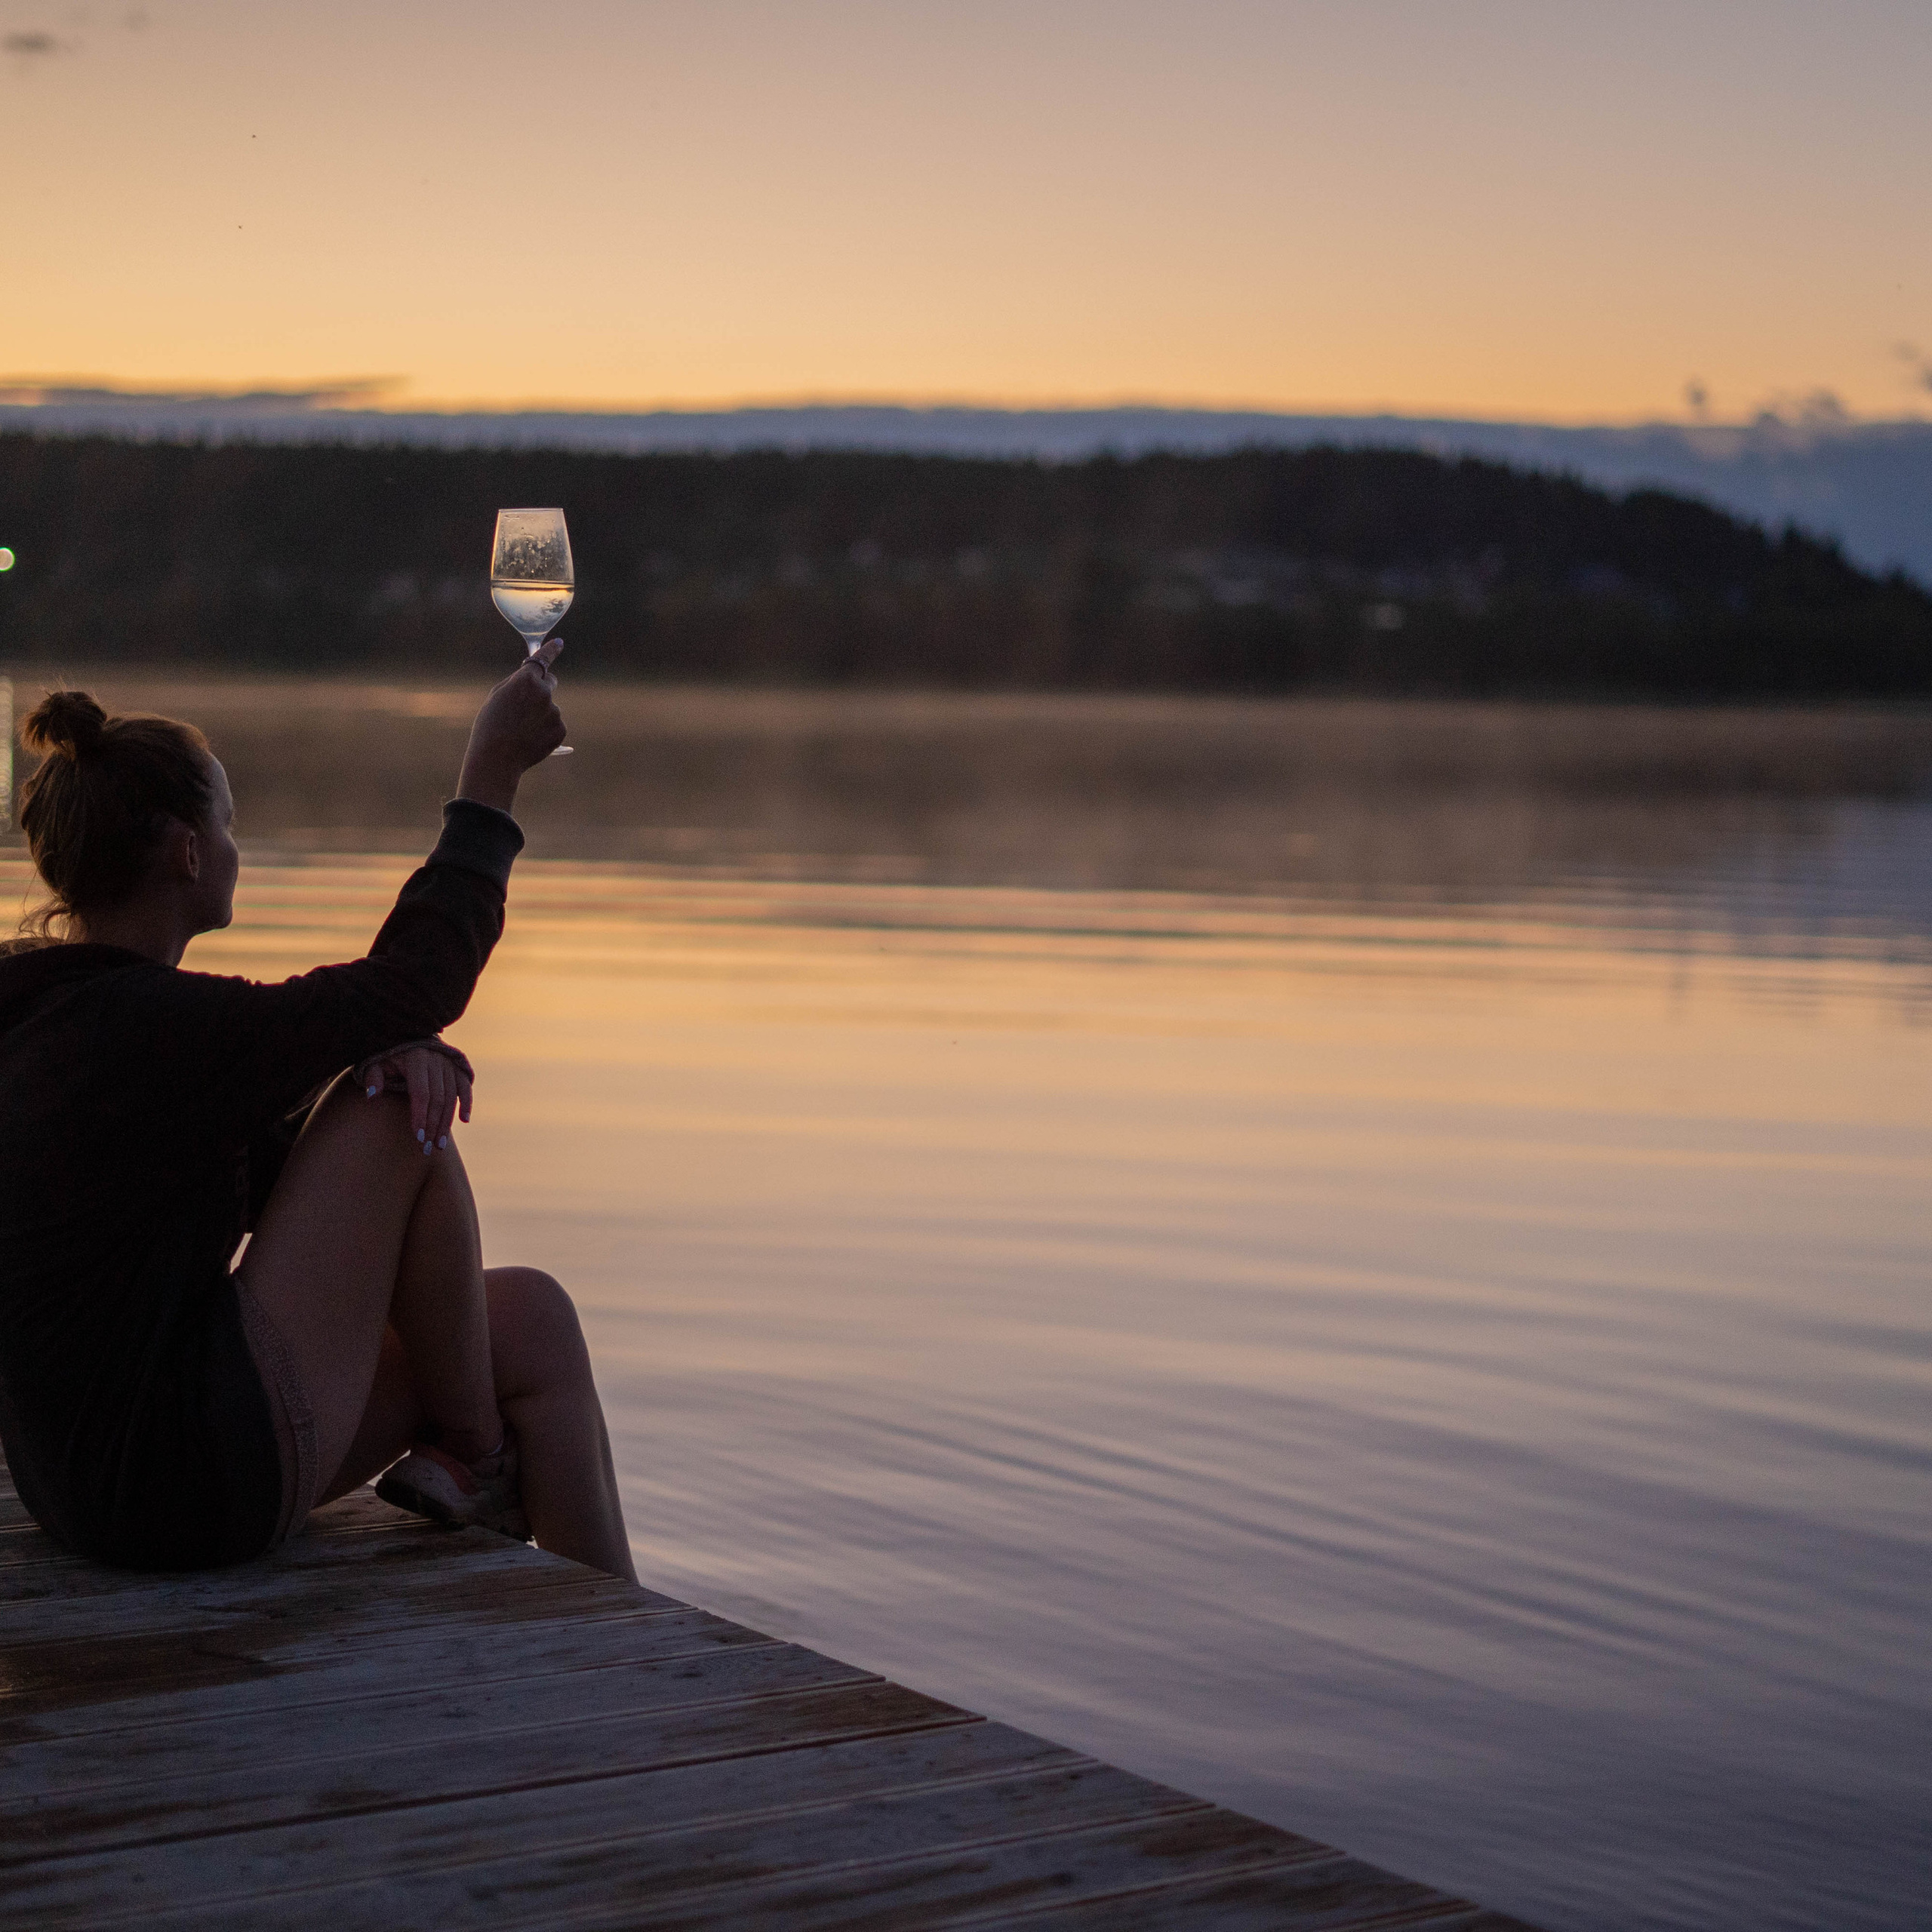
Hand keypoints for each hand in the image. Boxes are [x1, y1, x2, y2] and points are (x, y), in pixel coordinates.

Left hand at [359, 1044, 474, 1153]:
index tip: (418, 1137)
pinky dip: (466, 1103)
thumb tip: (372, 1097)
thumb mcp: (376, 1062)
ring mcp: (449, 1063)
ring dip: (446, 1122)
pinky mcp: (458, 1066)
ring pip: (451, 1097)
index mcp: (416, 1058)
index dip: (420, 1115)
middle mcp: (436, 1060)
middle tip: (427, 1148)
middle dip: (433, 1125)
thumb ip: (373, 1078)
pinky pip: (465, 1086)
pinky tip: (464, 1120)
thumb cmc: (389, 1055)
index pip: (421, 1093)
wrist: (408, 1034)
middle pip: (438, 1099)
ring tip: (439, 1144)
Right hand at [457, 637, 567, 810]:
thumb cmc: (490, 726)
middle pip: (550, 682)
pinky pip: (554, 725)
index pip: (542, 659)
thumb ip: (517, 684)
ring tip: (520, 730)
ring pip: (549, 707)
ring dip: (539, 714)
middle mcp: (544, 693)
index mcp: (526, 680)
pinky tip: (529, 740)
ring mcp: (555, 712)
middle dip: (541, 687)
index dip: (551, 650)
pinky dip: (544, 730)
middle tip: (525, 704)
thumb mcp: (497, 696)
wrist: (496, 758)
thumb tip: (534, 681)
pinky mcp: (560, 730)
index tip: (559, 643)